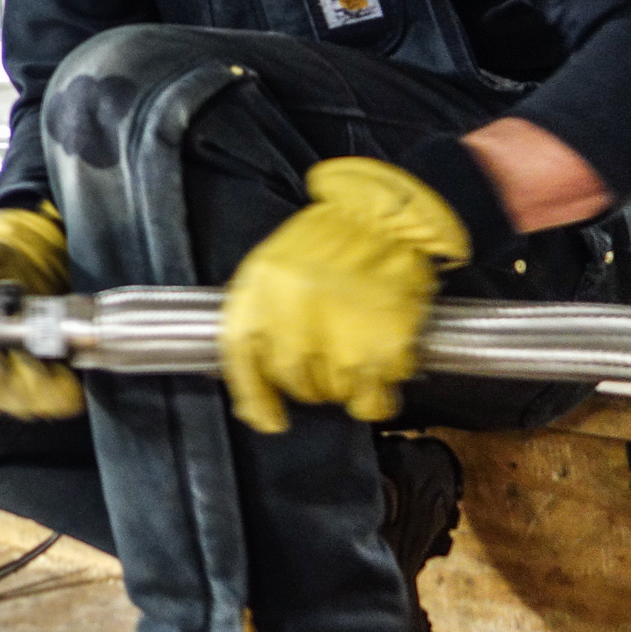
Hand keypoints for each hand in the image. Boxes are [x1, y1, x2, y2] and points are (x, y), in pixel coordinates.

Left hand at [220, 158, 469, 433]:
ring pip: (334, 391)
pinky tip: (382, 365)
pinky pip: (376, 394)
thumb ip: (259, 314)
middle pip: (292, 380)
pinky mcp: (386, 345)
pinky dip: (378, 393)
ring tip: (359, 352)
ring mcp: (342, 333)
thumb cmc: (331, 237)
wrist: (389, 214)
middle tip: (327, 363)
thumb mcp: (275, 263)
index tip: (268, 417)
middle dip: (308, 382)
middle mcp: (295, 312)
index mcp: (261, 287)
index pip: (241, 358)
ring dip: (345, 384)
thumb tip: (256, 388)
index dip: (254, 395)